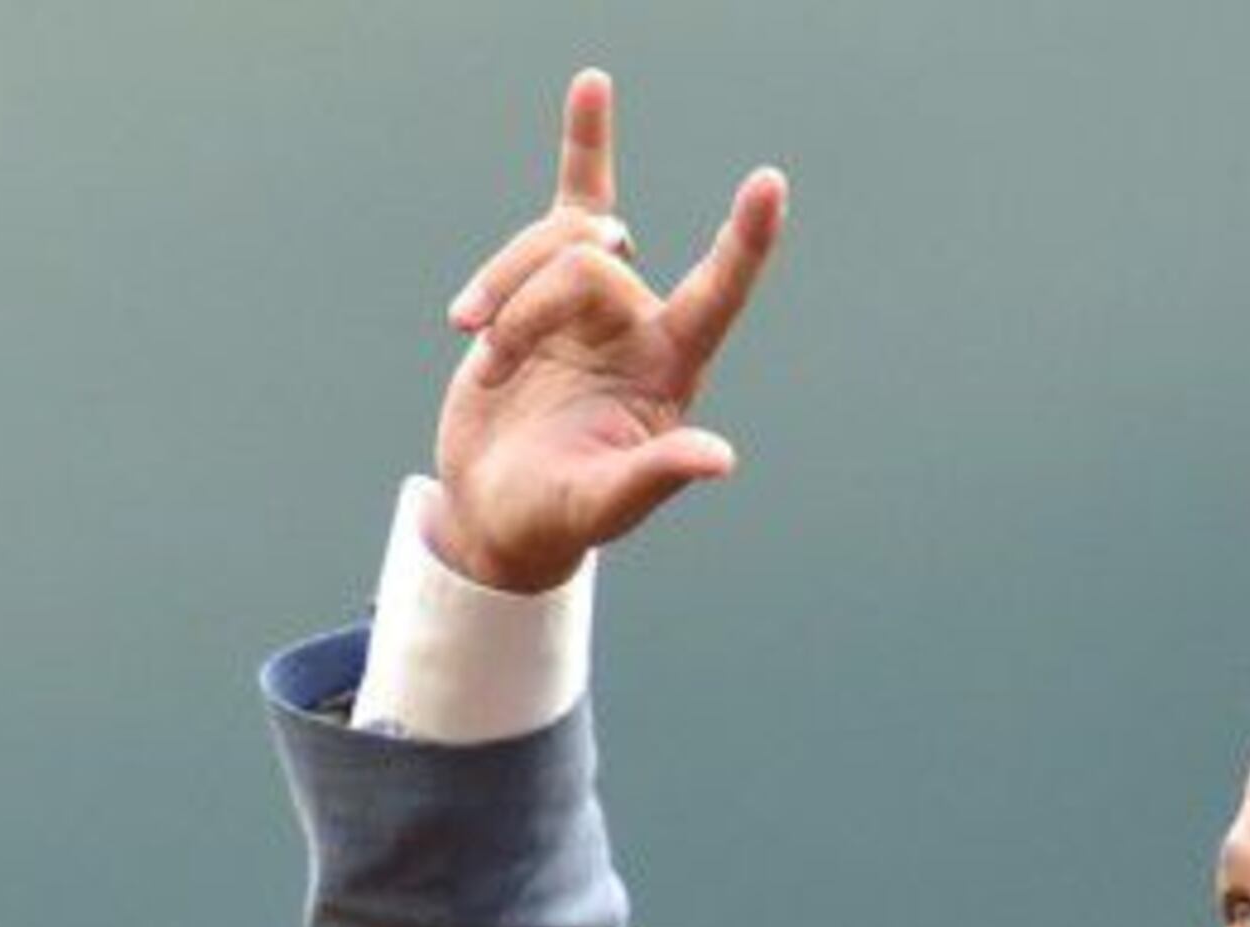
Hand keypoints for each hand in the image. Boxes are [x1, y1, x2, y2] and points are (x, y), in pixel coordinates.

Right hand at [428, 70, 784, 592]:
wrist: (497, 506)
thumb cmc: (558, 516)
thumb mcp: (604, 505)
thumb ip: (656, 477)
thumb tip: (719, 459)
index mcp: (670, 369)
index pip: (717, 294)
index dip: (744, 243)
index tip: (770, 182)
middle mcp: (642, 323)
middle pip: (593, 262)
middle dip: (529, 306)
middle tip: (496, 366)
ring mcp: (594, 299)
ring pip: (557, 239)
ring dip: (503, 287)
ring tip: (479, 349)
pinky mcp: (546, 283)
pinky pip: (574, 195)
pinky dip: (587, 141)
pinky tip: (594, 88)